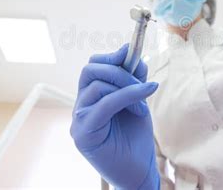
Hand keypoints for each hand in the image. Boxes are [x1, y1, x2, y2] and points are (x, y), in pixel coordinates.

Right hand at [70, 44, 159, 188]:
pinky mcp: (83, 133)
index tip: (132, 54)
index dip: (111, 57)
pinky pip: (105, 105)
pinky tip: (143, 100)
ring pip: (97, 86)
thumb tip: (129, 52)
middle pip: (90, 70)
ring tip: (143, 106)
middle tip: (141, 82)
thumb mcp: (137, 100)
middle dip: (119, 70)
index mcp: (90, 97)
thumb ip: (133, 77)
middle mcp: (80, 106)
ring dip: (127, 89)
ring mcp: (79, 120)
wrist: (138, 172)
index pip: (92, 66)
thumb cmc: (136, 138)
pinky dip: (127, 96)